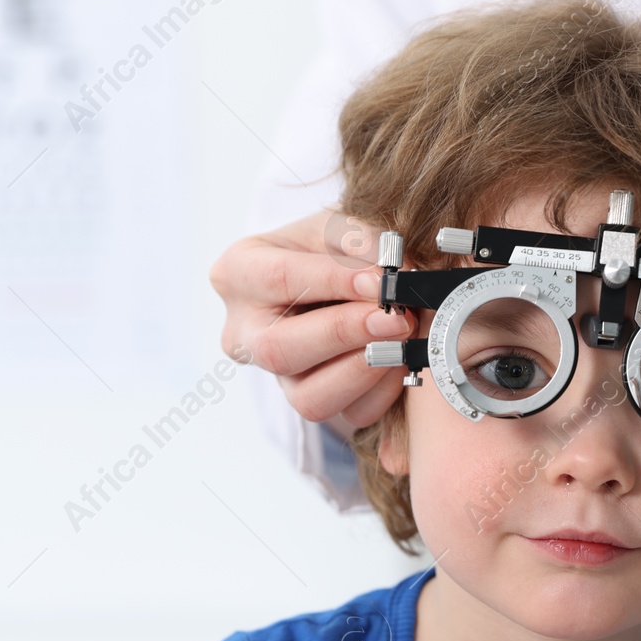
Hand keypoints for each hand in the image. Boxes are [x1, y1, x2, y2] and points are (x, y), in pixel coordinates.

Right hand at [210, 208, 413, 434]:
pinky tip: (402, 360)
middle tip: (395, 318)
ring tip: (402, 339)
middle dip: (345, 334)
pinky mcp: (312, 401)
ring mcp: (275, 376)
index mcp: (238, 274)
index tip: (382, 280)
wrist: (342, 277)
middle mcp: (244, 333)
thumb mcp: (339, 226)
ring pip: (309, 398)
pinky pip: (348, 413)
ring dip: (365, 370)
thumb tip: (395, 273)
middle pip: (279, 350)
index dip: (334, 282)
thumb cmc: (332, 246)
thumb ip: (361, 242)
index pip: (279, 279)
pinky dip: (383, 390)